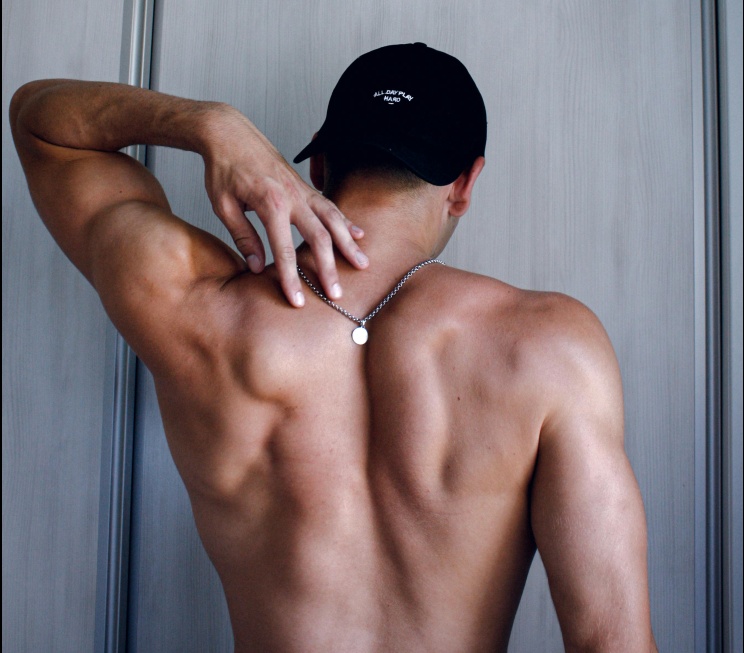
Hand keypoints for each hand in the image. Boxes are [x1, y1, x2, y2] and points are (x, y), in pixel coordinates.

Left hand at [202, 104, 367, 306]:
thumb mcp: (224, 206)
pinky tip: (358, 235)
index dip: (291, 278)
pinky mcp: (305, 186)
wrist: (229, 133)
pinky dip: (346, 221)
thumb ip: (243, 237)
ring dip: (349, 244)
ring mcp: (302, 190)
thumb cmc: (223, 168)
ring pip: (333, 220)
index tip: (297, 301)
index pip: (284, 250)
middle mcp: (292, 196)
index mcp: (270, 204)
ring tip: (362, 265)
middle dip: (328, 268)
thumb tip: (256, 268)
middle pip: (318, 238)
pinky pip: (331, 205)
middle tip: (336, 295)